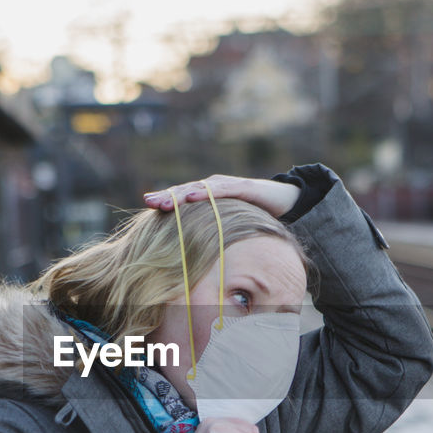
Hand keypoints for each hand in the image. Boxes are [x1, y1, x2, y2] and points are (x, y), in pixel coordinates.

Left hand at [143, 174, 299, 218]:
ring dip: (180, 195)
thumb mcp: (229, 222)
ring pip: (199, 188)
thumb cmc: (255, 213)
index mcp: (208, 194)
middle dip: (166, 196)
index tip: (147, 205)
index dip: (165, 199)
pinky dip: (204, 193)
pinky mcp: (242, 187)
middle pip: (185, 190)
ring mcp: (227, 185)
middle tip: (148, 202)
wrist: (285, 200)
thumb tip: (195, 246)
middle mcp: (214, 186)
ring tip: (165, 202)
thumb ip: (214, 227)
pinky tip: (191, 196)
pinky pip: (220, 191)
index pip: (182, 196)